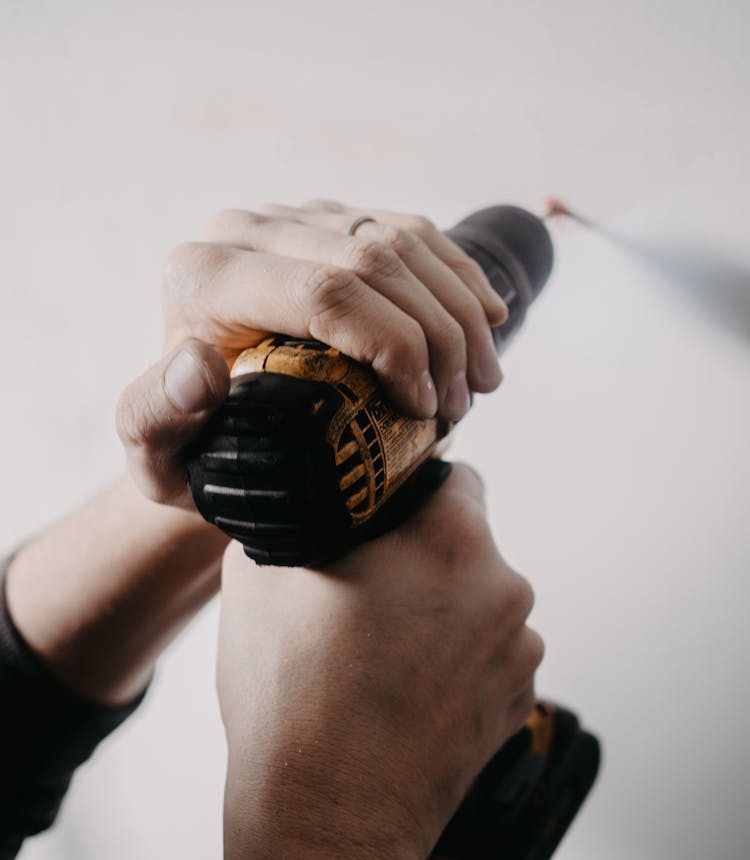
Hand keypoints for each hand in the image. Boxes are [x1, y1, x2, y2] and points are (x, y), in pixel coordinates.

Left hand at [116, 201, 507, 508]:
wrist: (213, 423)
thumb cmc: (192, 450)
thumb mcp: (158, 458)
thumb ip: (155, 419)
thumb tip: (198, 369)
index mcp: (202, 276)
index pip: (324, 291)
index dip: (394, 345)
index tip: (426, 409)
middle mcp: (245, 232)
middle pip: (372, 260)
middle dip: (438, 335)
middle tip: (464, 404)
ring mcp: (293, 218)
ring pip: (400, 240)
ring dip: (458, 310)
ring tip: (482, 381)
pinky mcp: (331, 220)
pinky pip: (410, 231)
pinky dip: (457, 276)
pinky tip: (487, 319)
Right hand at [218, 462, 542, 859]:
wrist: (327, 822)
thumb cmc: (291, 699)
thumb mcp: (259, 575)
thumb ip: (298, 518)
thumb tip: (307, 505)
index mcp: (451, 539)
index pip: (453, 476)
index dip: (410, 491)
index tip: (381, 518)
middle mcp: (504, 587)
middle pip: (467, 543)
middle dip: (422, 557)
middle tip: (366, 595)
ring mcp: (520, 651)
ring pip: (478, 602)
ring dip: (442, 612)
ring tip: (380, 656)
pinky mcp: (518, 702)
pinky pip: (488, 655)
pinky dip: (456, 663)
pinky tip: (405, 693)